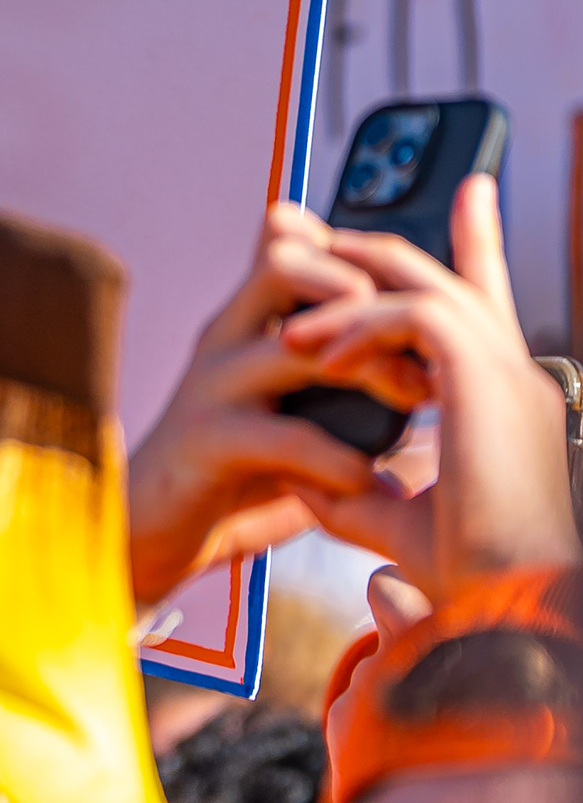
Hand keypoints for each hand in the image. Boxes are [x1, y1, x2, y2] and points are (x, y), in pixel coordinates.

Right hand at [127, 203, 396, 604]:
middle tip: (426, 342)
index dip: (355, 249)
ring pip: (291, 344)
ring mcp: (212, 385)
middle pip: (284, 263)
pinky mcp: (205, 441)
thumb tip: (431, 376)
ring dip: (368, 368)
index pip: (288, 238)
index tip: (419, 294)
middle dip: (366, 292)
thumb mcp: (293, 410)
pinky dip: (339, 460)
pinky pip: (281, 437)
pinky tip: (373, 483)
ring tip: (416, 402)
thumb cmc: (238, 469)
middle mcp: (226, 336)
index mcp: (248, 319)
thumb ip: (341, 383)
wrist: (156, 531)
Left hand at [282, 174, 580, 601]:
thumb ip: (356, 497)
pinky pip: (412, 314)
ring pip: (421, 282)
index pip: (485, 305)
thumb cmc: (469, 584)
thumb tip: (305, 484)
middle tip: (307, 239)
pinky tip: (314, 351)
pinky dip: (358, 325)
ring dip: (345, 290)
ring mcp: (506, 371)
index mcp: (504, 401)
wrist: (507, 611)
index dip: (479, 242)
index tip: (471, 191)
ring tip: (288, 318)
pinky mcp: (484, 376)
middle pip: (442, 276)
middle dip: (371, 249)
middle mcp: (514, 375)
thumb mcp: (398, 526)